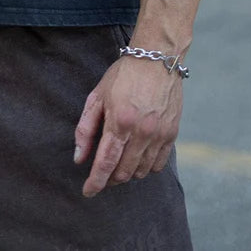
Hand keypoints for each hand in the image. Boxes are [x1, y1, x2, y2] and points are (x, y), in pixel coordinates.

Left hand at [73, 55, 182, 196]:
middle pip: (124, 172)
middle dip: (110, 178)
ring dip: (127, 173)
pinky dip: (146, 167)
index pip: (105, 163)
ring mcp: (159, 134)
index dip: (96, 182)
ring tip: (119, 163)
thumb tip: (79, 158)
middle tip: (103, 174)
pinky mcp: (172, 134)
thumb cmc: (123, 75)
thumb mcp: (97, 96)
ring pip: (141, 171)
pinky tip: (137, 158)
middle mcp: (141, 132)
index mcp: (120, 121)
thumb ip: (86, 128)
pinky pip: (158, 164)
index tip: (88, 192)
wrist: (156, 59)